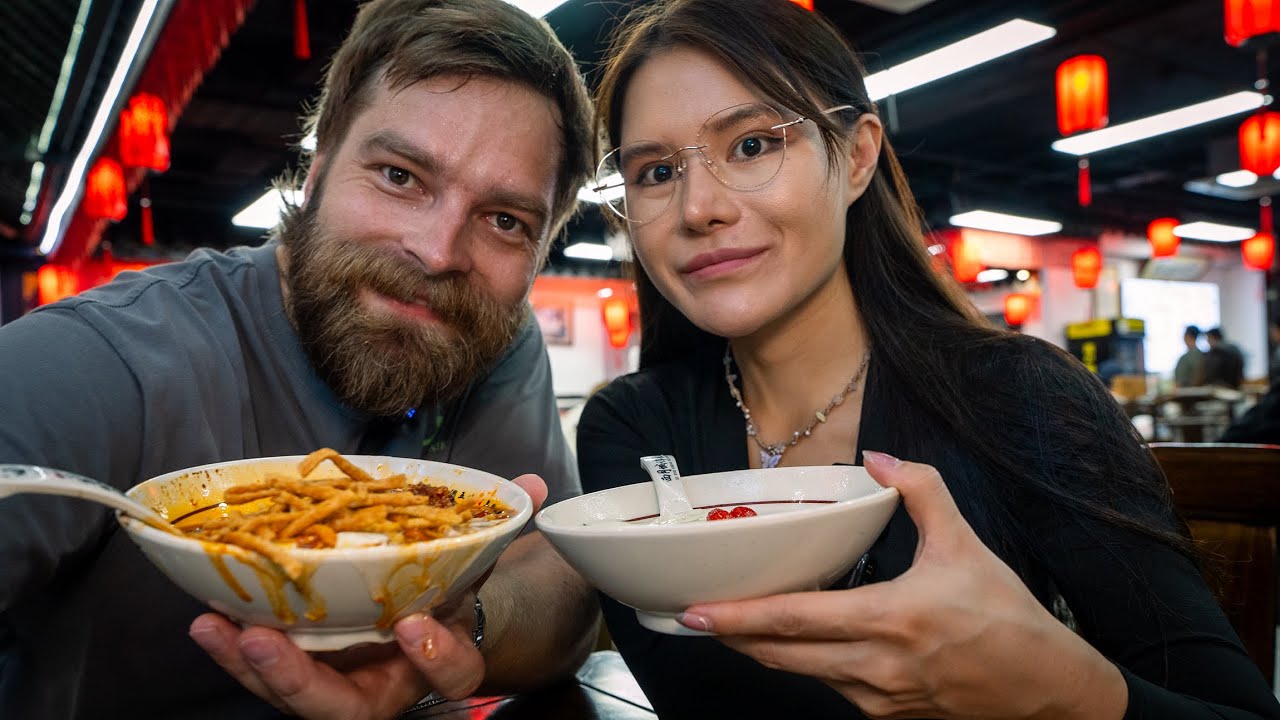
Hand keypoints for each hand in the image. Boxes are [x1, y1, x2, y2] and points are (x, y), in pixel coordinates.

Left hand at [190, 473, 549, 719]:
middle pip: (346, 709)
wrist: (427, 621)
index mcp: (440, 662)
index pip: (451, 675)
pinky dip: (233, 648)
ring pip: (293, 697)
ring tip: (215, 626)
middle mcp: (387, 686)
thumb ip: (501, 528)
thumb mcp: (478, 561)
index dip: (435, 657)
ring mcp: (339, 684)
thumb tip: (535, 486)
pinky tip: (206, 616)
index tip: (415, 624)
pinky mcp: (301, 670)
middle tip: (266, 641)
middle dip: (301, 682)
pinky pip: (264, 671)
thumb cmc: (448, 592)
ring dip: (250, 666)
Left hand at [677, 453, 1126, 719]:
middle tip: (696, 617)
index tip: (698, 611)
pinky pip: (832, 687)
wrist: (1047, 691)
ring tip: (736, 627)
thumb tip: (881, 458)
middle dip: (734, 637)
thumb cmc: (1007, 620)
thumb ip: (922, 492)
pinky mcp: (887, 716)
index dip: (740, 618)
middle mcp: (875, 667)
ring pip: (803, 674)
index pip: (795, 620)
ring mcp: (879, 699)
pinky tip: (796, 645)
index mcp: (889, 620)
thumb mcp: (966, 545)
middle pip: (782, 656)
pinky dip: (806, 665)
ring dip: (766, 652)